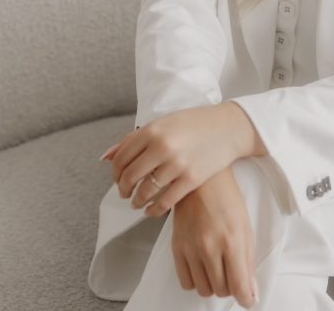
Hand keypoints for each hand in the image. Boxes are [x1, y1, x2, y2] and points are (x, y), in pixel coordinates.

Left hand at [99, 102, 255, 215]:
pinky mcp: (190, 179)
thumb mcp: (163, 123)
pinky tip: (152, 209)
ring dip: (137, 201)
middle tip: (125, 193)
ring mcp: (176, 164)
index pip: (121, 158)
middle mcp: (161, 147)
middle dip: (123, 189)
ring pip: (145, 191)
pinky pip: (164, 202)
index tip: (118, 179)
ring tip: (137, 202)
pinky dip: (154, 209)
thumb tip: (105, 157)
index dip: (115, 173)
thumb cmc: (194, 123)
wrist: (228, 127)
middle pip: (129, 176)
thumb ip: (133, 139)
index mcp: (152, 130)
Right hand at [172, 166, 258, 308]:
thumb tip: (251, 291)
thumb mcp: (245, 226)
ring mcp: (191, 248)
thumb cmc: (226, 198)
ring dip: (213, 284)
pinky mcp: (177, 247)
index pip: (239, 286)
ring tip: (217, 266)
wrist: (201, 181)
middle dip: (230, 286)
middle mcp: (210, 247)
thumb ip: (248, 261)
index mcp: (232, 240)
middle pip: (221, 290)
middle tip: (232, 271)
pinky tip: (202, 266)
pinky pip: (186, 282)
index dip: (246, 298)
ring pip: (203, 289)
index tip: (247, 298)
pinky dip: (196, 280)